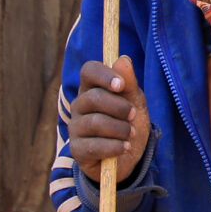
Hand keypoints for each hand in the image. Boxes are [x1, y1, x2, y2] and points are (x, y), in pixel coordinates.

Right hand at [68, 56, 150, 181]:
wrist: (129, 152)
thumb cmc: (129, 120)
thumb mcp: (135, 100)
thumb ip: (129, 82)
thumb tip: (122, 59)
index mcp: (92, 87)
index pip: (89, 71)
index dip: (104, 75)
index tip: (121, 85)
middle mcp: (79, 105)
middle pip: (93, 98)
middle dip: (119, 106)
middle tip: (133, 114)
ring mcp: (75, 127)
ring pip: (95, 122)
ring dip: (120, 128)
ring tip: (131, 133)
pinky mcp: (77, 150)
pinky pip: (93, 146)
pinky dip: (114, 146)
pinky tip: (125, 147)